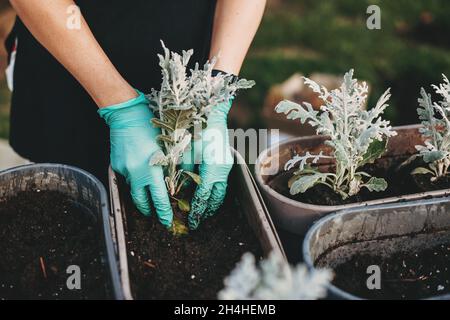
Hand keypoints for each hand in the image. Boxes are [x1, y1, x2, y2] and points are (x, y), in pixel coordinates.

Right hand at [98, 92, 172, 226]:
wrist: (127, 115)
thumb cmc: (151, 128)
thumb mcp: (167, 148)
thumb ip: (171, 167)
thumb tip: (175, 184)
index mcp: (151, 169)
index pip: (159, 199)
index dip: (163, 212)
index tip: (167, 221)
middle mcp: (136, 173)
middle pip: (141, 201)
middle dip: (149, 210)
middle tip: (155, 214)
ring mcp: (124, 170)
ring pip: (133, 190)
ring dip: (141, 196)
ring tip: (148, 199)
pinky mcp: (116, 165)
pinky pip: (126, 178)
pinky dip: (134, 180)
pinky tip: (140, 173)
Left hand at [182, 100, 233, 229]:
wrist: (211, 110)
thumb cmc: (197, 129)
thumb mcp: (185, 151)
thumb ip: (182, 171)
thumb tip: (178, 190)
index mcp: (213, 168)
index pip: (204, 195)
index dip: (197, 209)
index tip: (192, 221)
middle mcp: (222, 169)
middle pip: (215, 197)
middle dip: (206, 210)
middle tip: (197, 221)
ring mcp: (225, 164)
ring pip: (220, 190)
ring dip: (212, 202)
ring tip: (203, 212)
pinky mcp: (225, 160)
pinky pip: (220, 180)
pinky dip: (214, 190)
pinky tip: (207, 194)